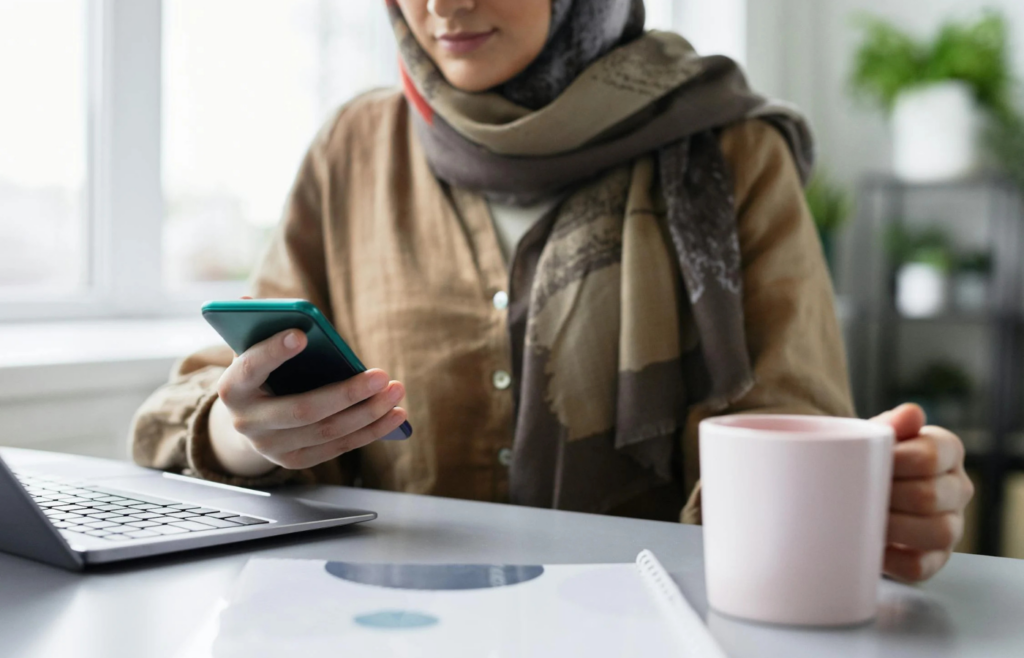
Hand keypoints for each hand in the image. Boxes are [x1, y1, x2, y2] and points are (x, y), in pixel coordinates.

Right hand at [209, 329, 406, 474]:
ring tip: (396, 390)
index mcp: (233, 387)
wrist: (250, 419)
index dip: (274, 351)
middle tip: (381, 375)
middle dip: (346, 393)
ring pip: (327, 431)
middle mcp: (248, 422)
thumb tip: (253, 301)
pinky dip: (371, 431)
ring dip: (368, 412)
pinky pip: (339, 447)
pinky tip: (395, 414)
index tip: (302, 333)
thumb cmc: (260, 372)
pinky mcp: (295, 460)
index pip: (251, 367)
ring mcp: (271, 447)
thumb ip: (257, 326)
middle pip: (302, 410)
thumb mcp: (253, 348)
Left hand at [871, 403, 973, 581]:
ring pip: (937, 532)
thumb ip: (890, 425)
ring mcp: (950, 525)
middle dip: (888, 496)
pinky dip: (894, 560)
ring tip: (861, 520)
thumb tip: (910, 413)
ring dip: (893, 527)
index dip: (896, 462)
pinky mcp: (934, 558)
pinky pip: (922, 566)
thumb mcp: (874, 437)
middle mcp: (956, 488)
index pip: (932, 456)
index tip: (865, 464)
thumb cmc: (867, 459)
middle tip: (854, 494)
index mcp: (946, 451)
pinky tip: (871, 548)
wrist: (852, 489)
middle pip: (931, 496)